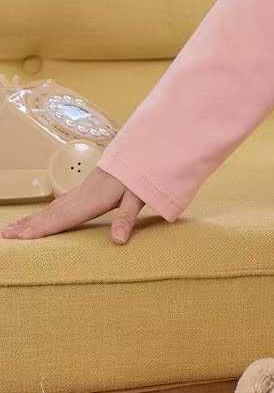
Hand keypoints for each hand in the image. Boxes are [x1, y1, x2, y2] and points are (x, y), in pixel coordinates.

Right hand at [1, 168, 145, 243]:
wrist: (141, 150)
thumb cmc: (140, 174)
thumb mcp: (138, 196)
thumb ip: (127, 218)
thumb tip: (118, 241)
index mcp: (93, 200)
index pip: (63, 218)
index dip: (42, 228)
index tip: (21, 237)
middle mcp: (82, 196)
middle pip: (50, 213)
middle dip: (27, 225)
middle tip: (4, 235)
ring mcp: (81, 192)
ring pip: (51, 208)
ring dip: (31, 219)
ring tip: (12, 229)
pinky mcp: (85, 190)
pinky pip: (59, 204)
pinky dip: (44, 212)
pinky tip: (39, 217)